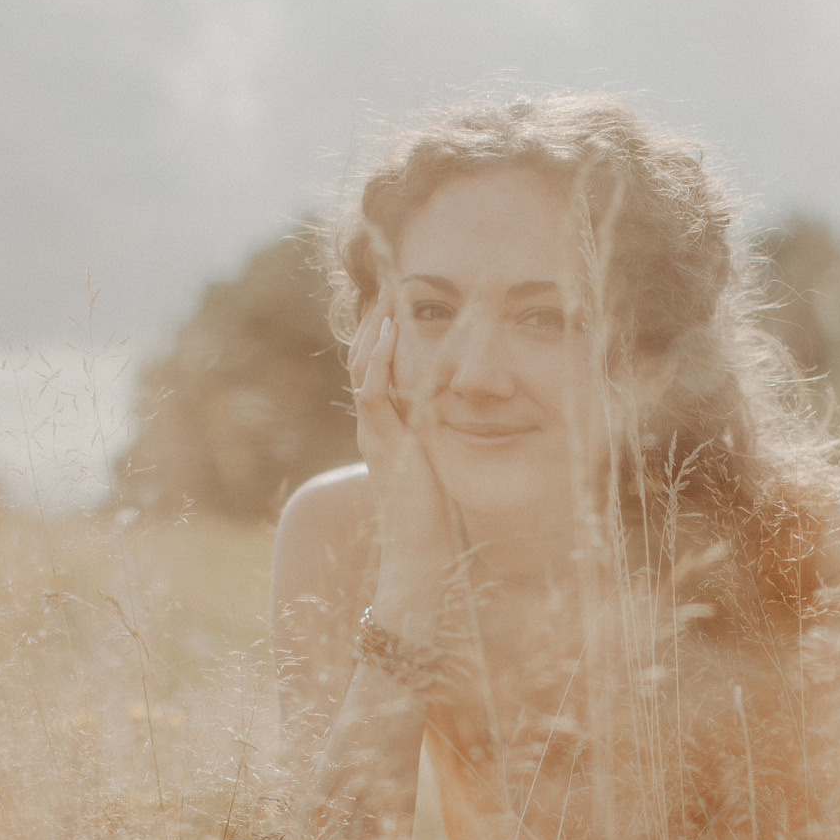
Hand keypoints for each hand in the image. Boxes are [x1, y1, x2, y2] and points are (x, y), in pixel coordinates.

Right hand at [347, 290, 457, 640]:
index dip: (383, 332)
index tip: (401, 299)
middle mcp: (374, 426)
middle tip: (389, 282)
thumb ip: (449, 435)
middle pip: (361, 358)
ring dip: (373, 330)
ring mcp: (375, 435)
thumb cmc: (438, 517)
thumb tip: (479, 411)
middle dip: (374, 320)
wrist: (421, 556)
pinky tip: (388, 335)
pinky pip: (372, 394)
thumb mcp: (444, 461)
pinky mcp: (383, 447)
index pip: (376, 366)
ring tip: (387, 295)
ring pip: (361, 369)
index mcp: (386, 427)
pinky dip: (378, 361)